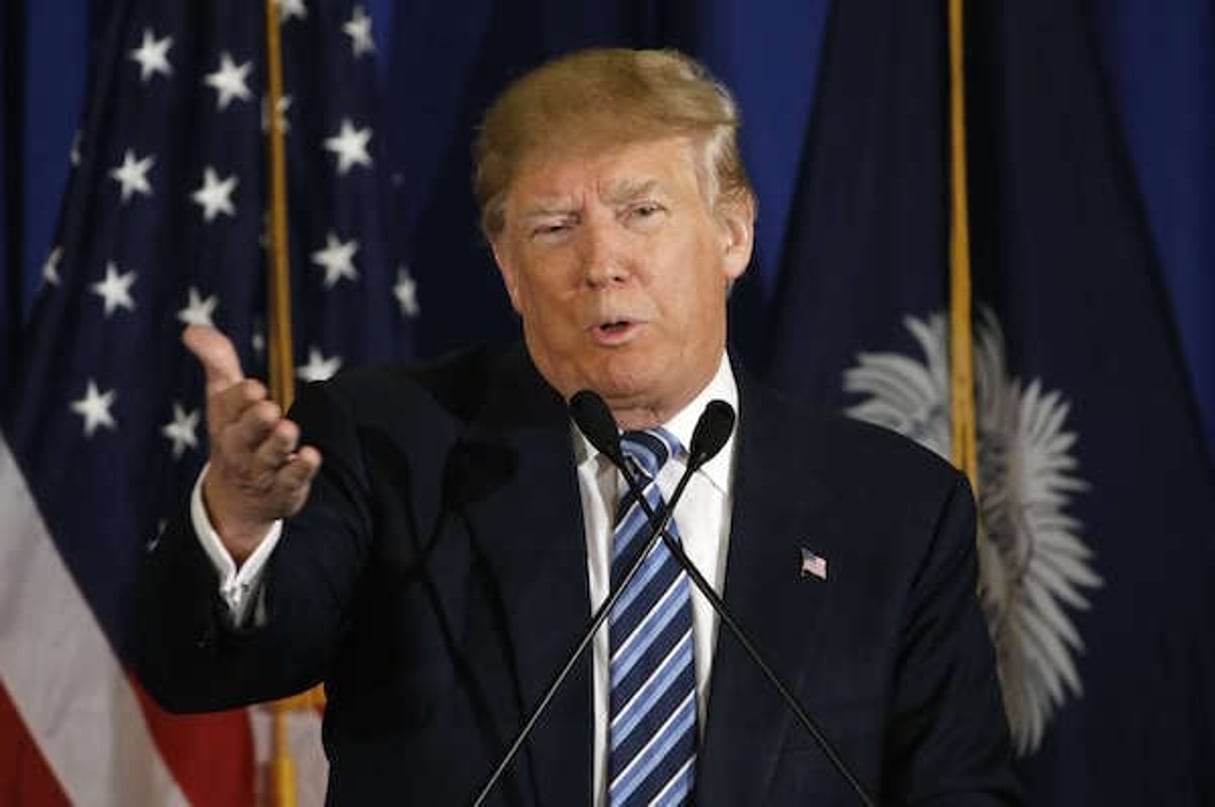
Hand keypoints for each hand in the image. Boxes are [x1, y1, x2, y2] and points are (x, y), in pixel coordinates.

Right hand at [183, 325, 321, 562]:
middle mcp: (239, 447)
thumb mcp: (223, 397)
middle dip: (256, 422)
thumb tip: (192, 329)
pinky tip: (312, 456)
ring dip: (279, 444)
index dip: (241, 398)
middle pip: (245, 434)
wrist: (236, 499)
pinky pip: (292, 480)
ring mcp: (261, 470)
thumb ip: (216, 360)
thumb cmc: (234, 434)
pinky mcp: (284, 489)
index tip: (255, 388)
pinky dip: (301, 470)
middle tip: (270, 409)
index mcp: (224, 422)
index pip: (228, 407)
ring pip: (269, 457)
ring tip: (289, 429)